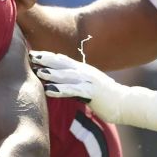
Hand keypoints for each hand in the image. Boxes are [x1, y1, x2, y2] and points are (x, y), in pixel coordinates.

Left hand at [30, 50, 156, 130]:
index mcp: (83, 70)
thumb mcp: (87, 87)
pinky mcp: (93, 94)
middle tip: (30, 56)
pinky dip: (61, 90)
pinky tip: (50, 90)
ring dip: (52, 73)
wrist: (127, 104)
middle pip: (63, 63)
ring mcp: (89, 82)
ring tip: (38, 71)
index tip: (32, 53)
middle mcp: (85, 73)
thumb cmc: (105, 98)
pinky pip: (74, 91)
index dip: (47, 56)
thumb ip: (73, 83)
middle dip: (46, 59)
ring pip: (68, 75)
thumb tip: (57, 84)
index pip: (62, 60)